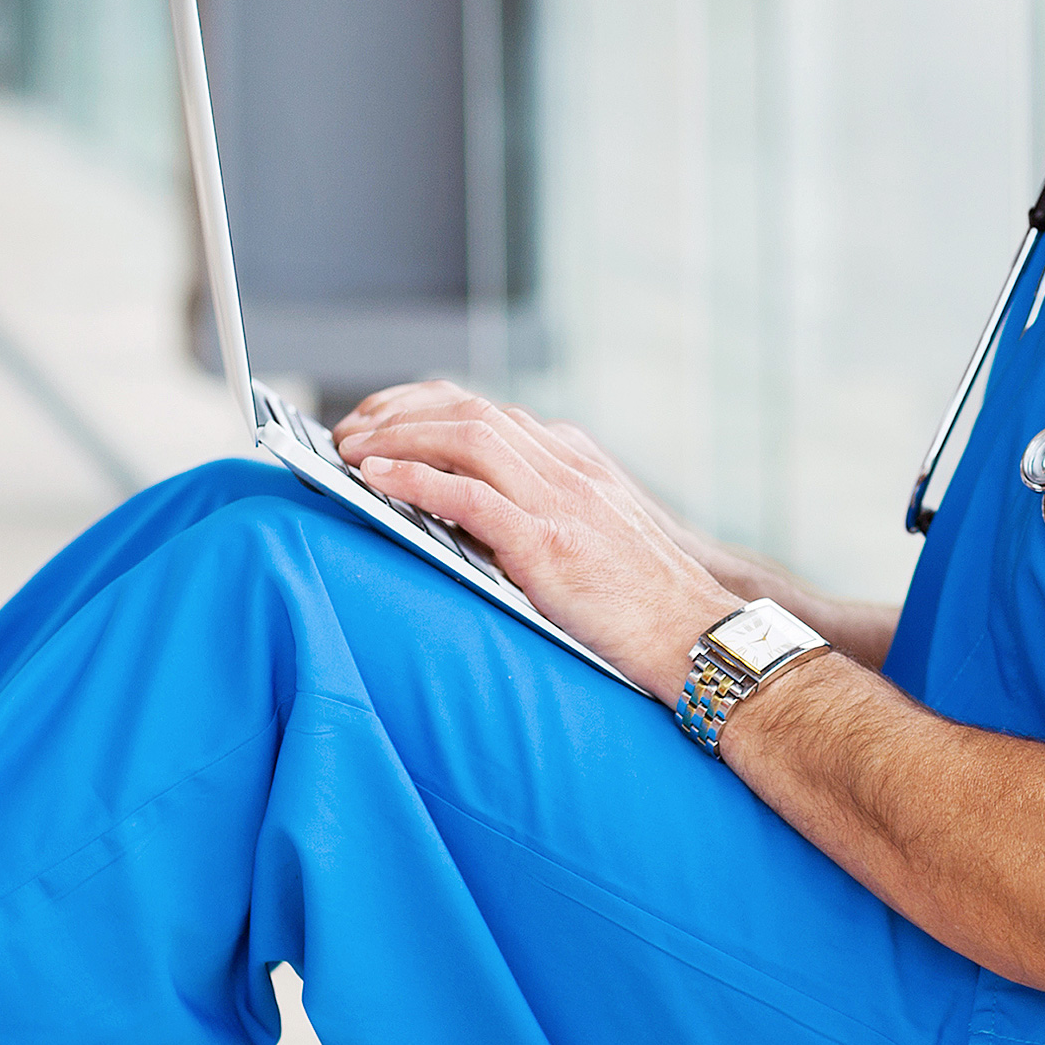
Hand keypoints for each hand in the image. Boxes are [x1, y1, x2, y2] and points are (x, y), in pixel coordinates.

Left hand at [331, 381, 740, 695]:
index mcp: (577, 460)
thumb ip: (543, 510)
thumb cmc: (642, 602)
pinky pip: (471, 496)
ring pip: (466, 438)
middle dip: (398, 414)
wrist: (696, 636)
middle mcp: (568, 467)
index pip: (487, 409)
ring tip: (349, 452)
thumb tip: (465, 512)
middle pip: (468, 410)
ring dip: (397, 438)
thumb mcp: (594, 536)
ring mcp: (561, 501)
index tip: (379, 421)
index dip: (423, 408)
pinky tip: (375, 481)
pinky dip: (415, 480)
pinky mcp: (550, 543)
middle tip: (347, 432)